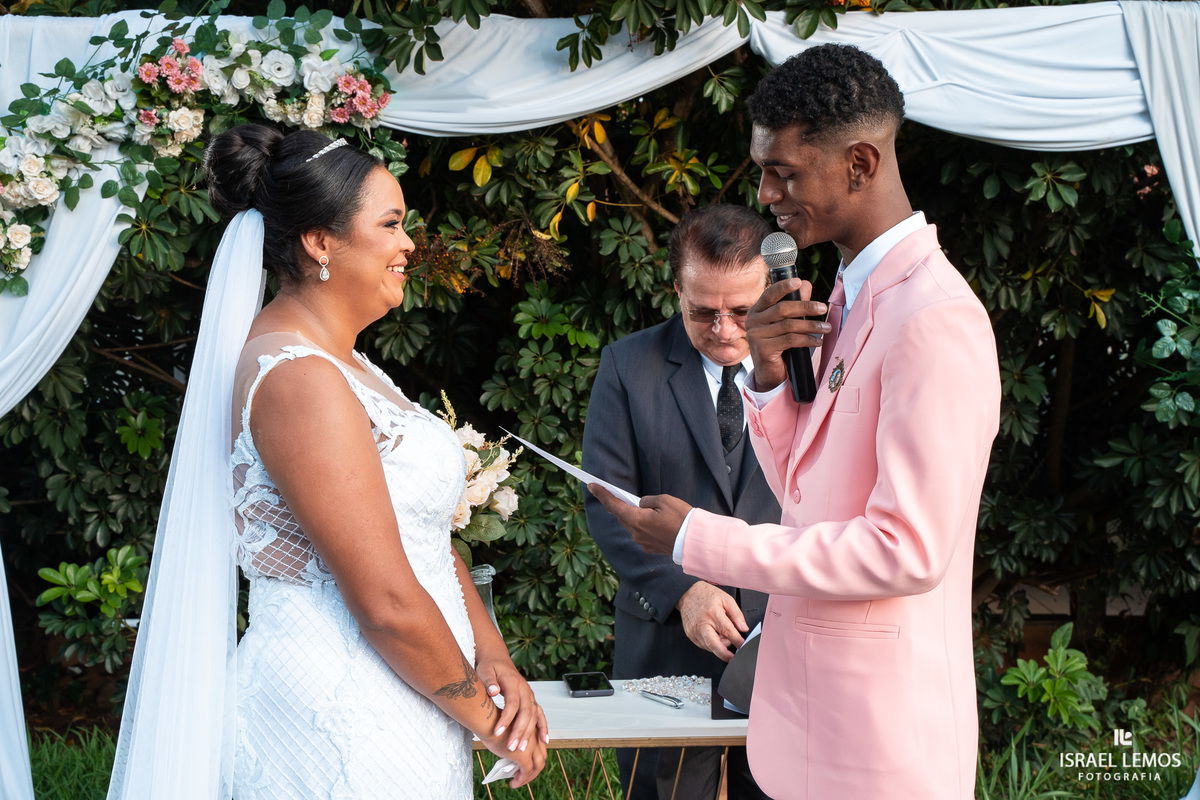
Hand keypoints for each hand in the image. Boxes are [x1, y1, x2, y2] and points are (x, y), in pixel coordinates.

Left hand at [475, 656, 547, 786]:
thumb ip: (489, 681)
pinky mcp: (531, 701)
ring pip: (534, 716)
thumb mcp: (485, 671)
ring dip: (529, 733)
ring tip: (521, 749)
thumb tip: (493, 691)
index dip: (506, 718)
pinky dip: (543, 727)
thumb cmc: (490, 667)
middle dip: (519, 731)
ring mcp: (530, 696)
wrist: (498, 660)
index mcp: (514, 682)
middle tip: (511, 748)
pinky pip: (540, 715)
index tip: (497, 732)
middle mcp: (525, 690)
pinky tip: (544, 741)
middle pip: (526, 712)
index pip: (512, 703)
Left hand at [587, 485, 691, 555]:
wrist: (696, 542)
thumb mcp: (664, 500)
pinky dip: (646, 526)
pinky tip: (659, 523)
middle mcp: (636, 533)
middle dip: (622, 506)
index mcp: (636, 520)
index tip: (592, 486)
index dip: (601, 494)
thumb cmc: (681, 519)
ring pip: (634, 525)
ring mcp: (643, 543)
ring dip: (637, 517)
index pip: (613, 505)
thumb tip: (641, 505)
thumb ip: (647, 501)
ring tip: (651, 510)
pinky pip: (643, 534)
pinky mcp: (651, 548)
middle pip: (623, 516)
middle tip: (625, 496)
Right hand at [676, 582, 747, 662]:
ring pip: (709, 647)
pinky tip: (715, 635)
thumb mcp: (726, 599)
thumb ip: (737, 614)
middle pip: (714, 645)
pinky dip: (712, 644)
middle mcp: (702, 623)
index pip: (728, 631)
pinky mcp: (690, 635)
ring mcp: (694, 631)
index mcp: (713, 613)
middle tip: (734, 658)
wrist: (687, 594)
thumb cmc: (707, 595)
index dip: (737, 641)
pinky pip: (703, 645)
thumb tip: (744, 629)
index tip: (744, 646)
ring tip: (723, 636)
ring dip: (720, 646)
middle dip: (725, 655)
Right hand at [745, 278, 830, 389]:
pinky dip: (807, 340)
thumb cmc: (779, 345)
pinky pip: (790, 340)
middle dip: (805, 307)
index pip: (769, 294)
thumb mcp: (785, 323)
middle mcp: (753, 321)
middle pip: (782, 309)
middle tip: (823, 308)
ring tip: (826, 327)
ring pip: (789, 325)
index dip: (783, 287)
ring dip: (811, 325)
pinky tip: (818, 341)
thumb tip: (805, 284)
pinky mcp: (763, 349)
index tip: (798, 282)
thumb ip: (794, 303)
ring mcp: (756, 336)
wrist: (769, 374)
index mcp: (757, 311)